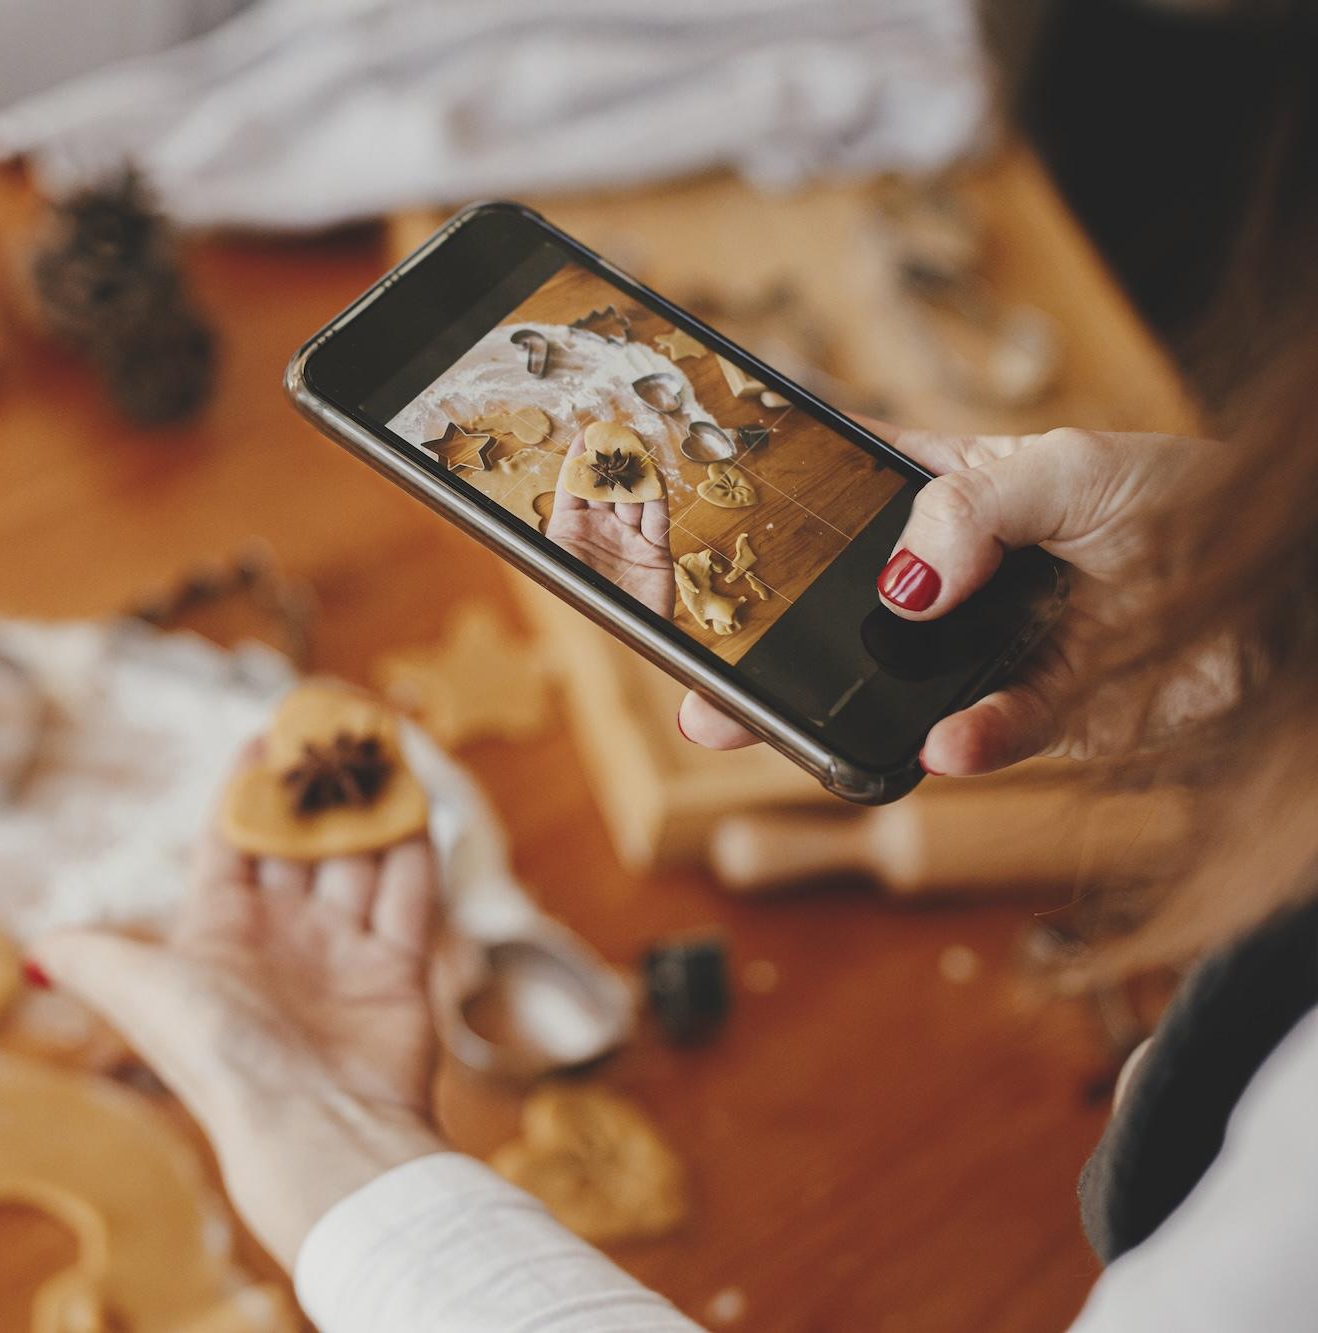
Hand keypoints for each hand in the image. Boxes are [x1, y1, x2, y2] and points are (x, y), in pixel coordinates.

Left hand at [30, 783, 444, 1266]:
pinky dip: (414, 851)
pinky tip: (418, 803)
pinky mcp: (397, 973)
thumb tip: (32, 955)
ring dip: (369, 807)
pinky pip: (409, 898)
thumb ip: (92, 958)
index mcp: (219, 936)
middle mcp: (282, 941)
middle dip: (313, 788)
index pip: (231, 844)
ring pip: (359, 861)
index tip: (262, 736)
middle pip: (299, 845)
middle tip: (330, 727)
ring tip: (380, 747)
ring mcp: (342, 955)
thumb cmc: (220, 1055)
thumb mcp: (139, 992)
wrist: (313, 1128)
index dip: (243, 790)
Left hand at [545, 432, 674, 616]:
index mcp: (569, 533)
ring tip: (634, 448)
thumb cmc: (580, 606)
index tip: (584, 435)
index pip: (574, 488)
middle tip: (614, 433)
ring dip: (634, 473)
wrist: (618, 642)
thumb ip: (553, 532)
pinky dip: (656, 497)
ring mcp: (628, 539)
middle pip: (606, 486)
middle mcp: (599, 532)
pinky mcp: (655, 551)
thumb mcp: (555, 564)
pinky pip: (658, 518)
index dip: (579, 461)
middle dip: (609, 460)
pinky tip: (652, 478)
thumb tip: (530, 502)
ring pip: (634, 496)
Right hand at [678, 427, 1231, 774]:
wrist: (1292, 598)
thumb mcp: (1070, 467)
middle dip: (767, 651)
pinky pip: (987, 735)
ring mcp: (990, 649)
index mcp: (950, 492)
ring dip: (838, 713)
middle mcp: (957, 577)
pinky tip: (946, 743)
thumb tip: (900, 588)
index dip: (772, 518)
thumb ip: (971, 508)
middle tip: (706, 687)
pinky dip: (964, 743)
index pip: (840, 498)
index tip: (702, 540)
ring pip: (892, 688)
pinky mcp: (1042, 714)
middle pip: (838, 614)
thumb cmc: (1191, 501)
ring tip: (790, 728)